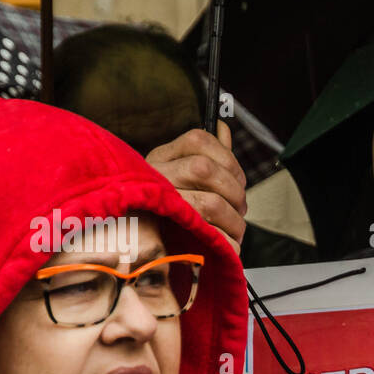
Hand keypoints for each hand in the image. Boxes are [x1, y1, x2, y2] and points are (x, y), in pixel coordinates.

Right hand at [146, 120, 246, 248]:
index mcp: (162, 157)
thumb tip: (222, 128)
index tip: (239, 180)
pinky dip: (224, 240)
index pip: (198, 139)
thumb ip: (207, 153)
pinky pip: (204, 231)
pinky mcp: (164, 233)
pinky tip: (228, 245)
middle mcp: (155, 174)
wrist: (132, 241)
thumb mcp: (182, 174)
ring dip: (233, 219)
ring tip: (237, 230)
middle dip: (234, 191)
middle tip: (241, 209)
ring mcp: (157, 203)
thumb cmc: (167, 209)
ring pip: (209, 202)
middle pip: (204, 169)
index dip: (228, 158)